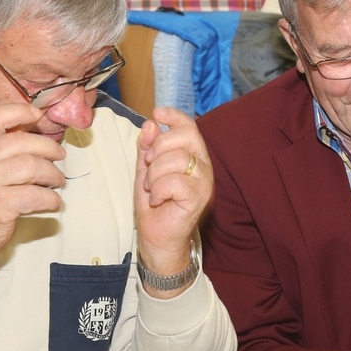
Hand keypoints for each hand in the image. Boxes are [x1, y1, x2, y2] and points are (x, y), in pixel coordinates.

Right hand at [0, 103, 65, 305]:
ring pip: (32, 167)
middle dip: (48, 148)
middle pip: (21, 142)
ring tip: (57, 181)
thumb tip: (34, 130)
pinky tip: (53, 201)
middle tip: (59, 156)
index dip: (19, 111)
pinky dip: (52, 198)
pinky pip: (36, 195)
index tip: (38, 115)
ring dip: (53, 174)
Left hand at [134, 108, 211, 294]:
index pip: (189, 126)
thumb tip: (150, 124)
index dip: (174, 116)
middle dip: (158, 148)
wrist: (157, 239)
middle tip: (148, 166)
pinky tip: (158, 200)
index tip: (157, 112)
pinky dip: (158, 190)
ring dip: (154, 174)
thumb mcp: (146, 171)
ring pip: (177, 159)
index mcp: (193, 156)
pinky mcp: (199, 197)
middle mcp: (203, 166)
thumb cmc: (155, 205)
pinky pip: (174, 181)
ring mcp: (204, 182)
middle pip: (185, 137)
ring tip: (152, 189)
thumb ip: (147, 148)